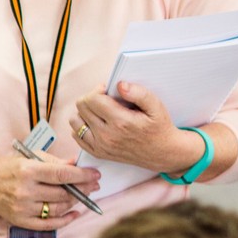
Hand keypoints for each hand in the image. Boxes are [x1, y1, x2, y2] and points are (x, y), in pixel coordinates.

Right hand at [0, 154, 98, 229]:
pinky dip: (64, 220)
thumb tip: (77, 164)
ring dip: (75, 203)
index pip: (62, 175)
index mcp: (28, 170)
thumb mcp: (28, 158)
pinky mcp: (21, 220)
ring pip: (58, 208)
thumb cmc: (7, 169)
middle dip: (83, 189)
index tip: (95, 174)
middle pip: (63, 193)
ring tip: (82, 196)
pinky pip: (48, 224)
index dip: (82, 175)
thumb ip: (54, 162)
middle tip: (93, 185)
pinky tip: (74, 213)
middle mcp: (25, 190)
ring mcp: (23, 208)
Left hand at [71, 82, 201, 173]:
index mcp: (120, 122)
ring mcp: (100, 146)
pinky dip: (82, 126)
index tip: (108, 90)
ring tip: (100, 110)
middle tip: (105, 99)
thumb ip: (139, 93)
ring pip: (75, 121)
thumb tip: (120, 85)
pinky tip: (96, 122)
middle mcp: (107, 135)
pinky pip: (76, 135)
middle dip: (91, 98)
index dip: (98, 90)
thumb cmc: (159, 127)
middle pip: (82, 107)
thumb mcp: (156, 106)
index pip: (92, 99)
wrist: (162, 153)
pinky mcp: (97, 153)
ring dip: (84, 112)